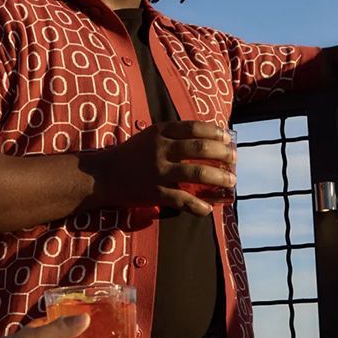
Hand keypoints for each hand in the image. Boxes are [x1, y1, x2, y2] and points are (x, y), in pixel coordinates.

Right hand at [85, 121, 235, 215]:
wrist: (102, 175)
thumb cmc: (130, 155)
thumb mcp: (149, 137)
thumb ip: (173, 136)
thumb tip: (207, 140)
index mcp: (160, 132)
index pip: (194, 128)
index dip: (215, 133)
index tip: (228, 138)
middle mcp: (160, 150)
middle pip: (200, 149)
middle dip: (223, 154)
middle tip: (234, 160)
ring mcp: (158, 171)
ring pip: (197, 174)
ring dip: (219, 178)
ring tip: (231, 182)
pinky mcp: (154, 192)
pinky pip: (182, 200)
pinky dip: (198, 206)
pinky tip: (208, 208)